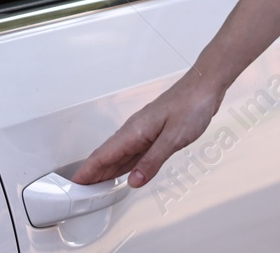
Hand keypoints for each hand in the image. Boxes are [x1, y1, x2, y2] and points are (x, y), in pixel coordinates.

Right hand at [69, 66, 225, 188]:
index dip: (88, 171)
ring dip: (107, 170)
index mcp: (135, 130)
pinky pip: (133, 151)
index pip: (103, 154)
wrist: (205, 86)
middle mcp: (135, 130)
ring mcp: (144, 130)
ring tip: (97, 186)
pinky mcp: (154, 132)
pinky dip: (124, 164)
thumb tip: (133, 181)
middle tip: (82, 193)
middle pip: (107, 155)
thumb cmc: (192, 105)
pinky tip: (124, 172)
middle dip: (93, 174)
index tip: (75, 185)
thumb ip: (152, 161)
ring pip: (119, 154)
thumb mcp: (173, 138)